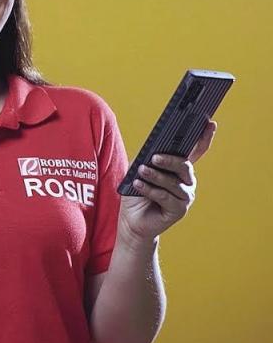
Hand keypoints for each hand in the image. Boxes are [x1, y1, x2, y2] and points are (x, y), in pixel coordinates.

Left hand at [118, 120, 216, 243]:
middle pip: (184, 165)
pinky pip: (165, 196)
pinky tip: (138, 184)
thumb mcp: (138, 171)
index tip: (210, 123)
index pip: (195, 151)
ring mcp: (185, 196)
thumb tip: (150, 151)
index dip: (203, 138)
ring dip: (155, 176)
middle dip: (169, 160)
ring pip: (173, 182)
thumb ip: (146, 158)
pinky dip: (150, 189)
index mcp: (179, 169)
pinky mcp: (179, 209)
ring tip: (141, 171)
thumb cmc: (136, 192)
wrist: (132, 219)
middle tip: (154, 157)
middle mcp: (186, 181)